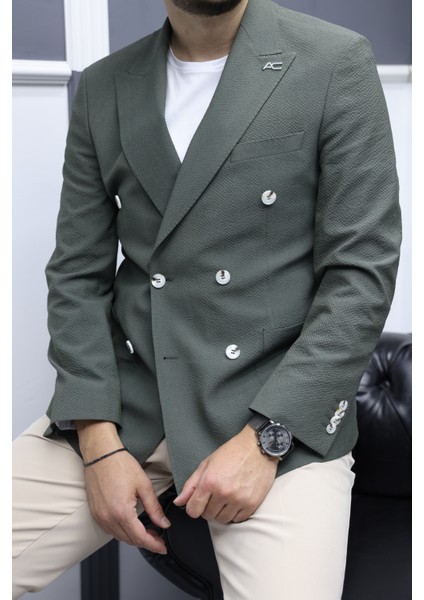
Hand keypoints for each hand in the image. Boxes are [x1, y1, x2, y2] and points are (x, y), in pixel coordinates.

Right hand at [77, 421, 169, 553]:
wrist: (101, 454)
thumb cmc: (121, 465)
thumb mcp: (144, 485)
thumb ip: (154, 508)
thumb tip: (163, 524)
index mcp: (122, 512)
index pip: (140, 538)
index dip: (154, 545)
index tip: (163, 547)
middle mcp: (108, 518)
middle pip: (130, 540)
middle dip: (146, 542)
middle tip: (159, 538)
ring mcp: (99, 516)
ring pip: (119, 537)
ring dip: (134, 538)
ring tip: (148, 532)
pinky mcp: (95, 513)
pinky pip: (110, 530)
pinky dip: (122, 532)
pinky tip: (131, 525)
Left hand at [173, 425, 278, 523]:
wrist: (258, 447)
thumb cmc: (232, 453)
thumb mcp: (207, 464)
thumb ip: (191, 484)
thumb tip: (179, 502)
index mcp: (209, 481)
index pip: (193, 510)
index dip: (193, 507)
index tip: (198, 502)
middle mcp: (223, 492)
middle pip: (208, 516)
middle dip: (208, 507)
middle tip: (215, 495)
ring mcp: (238, 499)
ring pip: (222, 520)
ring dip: (222, 511)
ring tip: (227, 497)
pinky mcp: (252, 504)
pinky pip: (238, 520)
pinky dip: (235, 513)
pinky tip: (236, 500)